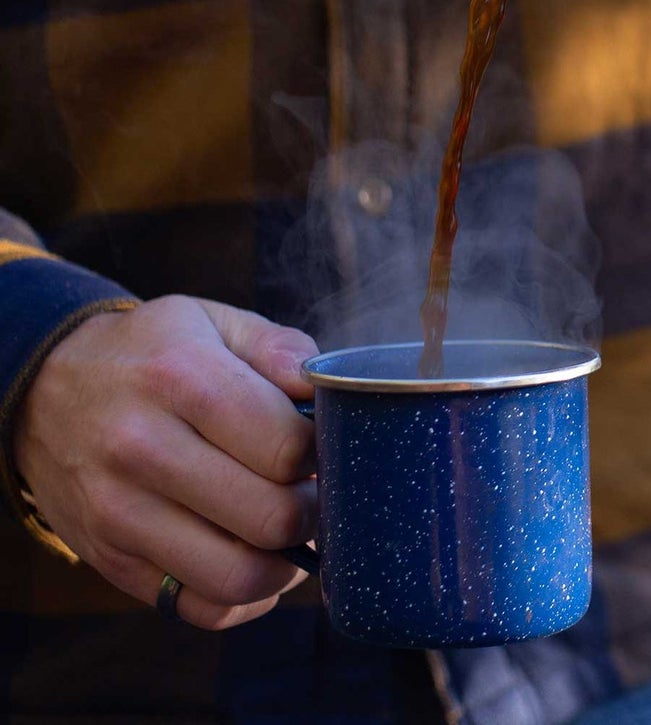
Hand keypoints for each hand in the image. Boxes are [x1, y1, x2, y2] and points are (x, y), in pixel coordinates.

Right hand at [14, 295, 317, 629]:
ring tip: (293, 528)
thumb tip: (325, 389)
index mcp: (182, 377)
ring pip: (238, 576)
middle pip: (271, 517)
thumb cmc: (153, 352)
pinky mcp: (110, 561)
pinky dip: (244, 598)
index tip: (324, 445)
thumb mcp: (211, 320)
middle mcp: (144, 449)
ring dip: (287, 561)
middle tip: (315, 488)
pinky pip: (200, 608)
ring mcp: (120, 513)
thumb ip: (278, 346)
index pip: (286, 446)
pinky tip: (255, 557)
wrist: (46, 393)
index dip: (325, 452)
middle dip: (315, 508)